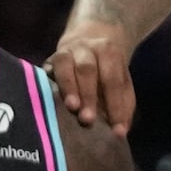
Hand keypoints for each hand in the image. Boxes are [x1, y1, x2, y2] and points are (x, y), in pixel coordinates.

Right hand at [51, 18, 135, 133]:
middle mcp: (87, 48)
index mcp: (109, 52)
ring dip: (68, 88)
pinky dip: (50, 83)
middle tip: (88, 120)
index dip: (116, 105)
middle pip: (88, 70)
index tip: (117, 131)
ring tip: (71, 107)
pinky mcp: (50, 59)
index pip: (114, 80)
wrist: (88, 39)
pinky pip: (47, 69)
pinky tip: (49, 98)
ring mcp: (66, 51)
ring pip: (66, 66)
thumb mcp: (120, 81)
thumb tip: (120, 131)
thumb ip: (122, 103)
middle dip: (88, 95)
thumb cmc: (106, 70)